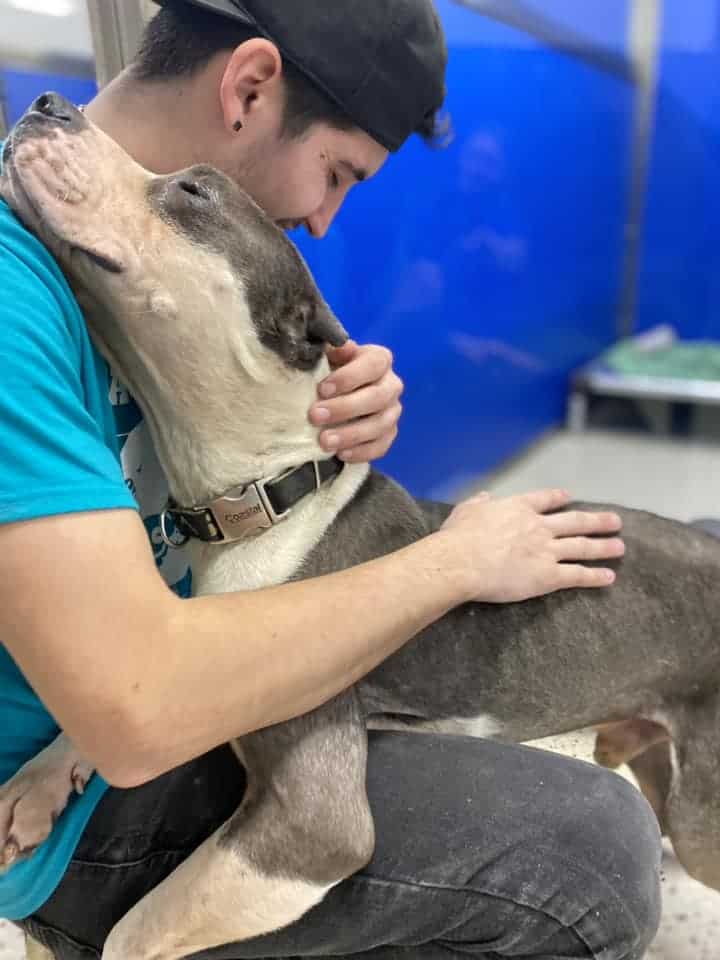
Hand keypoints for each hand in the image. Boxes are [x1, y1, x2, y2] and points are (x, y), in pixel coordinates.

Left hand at [308, 340, 403, 462]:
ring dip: (351, 434)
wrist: (337, 392)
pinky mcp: (389, 435)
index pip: (373, 364)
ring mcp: (393, 411)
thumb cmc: (331, 370)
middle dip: (345, 408)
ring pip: (380, 425)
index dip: (349, 377)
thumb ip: (331, 350)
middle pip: (377, 397)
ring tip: (324, 441)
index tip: (322, 389)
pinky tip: (340, 454)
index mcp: (379, 359)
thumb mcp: (328, 356)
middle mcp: (392, 384)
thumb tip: (335, 347)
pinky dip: (361, 452)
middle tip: (315, 416)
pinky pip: (381, 447)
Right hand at [438, 489, 623, 602]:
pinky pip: (577, 575)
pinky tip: (609, 576)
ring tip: (620, 547)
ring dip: (603, 546)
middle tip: (615, 521)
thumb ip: (479, 502)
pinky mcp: (548, 575)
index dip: (559, 498)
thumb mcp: (466, 510)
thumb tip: (485, 496)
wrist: (463, 561)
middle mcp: (538, 527)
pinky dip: (594, 576)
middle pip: (574, 522)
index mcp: (518, 508)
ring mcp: (546, 550)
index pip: (545, 500)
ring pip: (582, 547)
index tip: (570, 497)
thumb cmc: (459, 537)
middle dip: (597, 521)